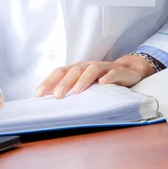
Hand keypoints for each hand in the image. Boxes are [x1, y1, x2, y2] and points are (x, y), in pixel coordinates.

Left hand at [35, 55, 155, 98]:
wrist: (129, 71)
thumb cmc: (102, 80)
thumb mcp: (86, 84)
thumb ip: (72, 90)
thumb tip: (52, 102)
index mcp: (78, 69)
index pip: (60, 72)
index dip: (49, 81)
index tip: (38, 94)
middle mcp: (88, 66)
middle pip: (74, 70)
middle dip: (64, 83)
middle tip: (57, 96)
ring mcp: (104, 67)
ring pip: (92, 69)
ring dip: (83, 79)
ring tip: (77, 91)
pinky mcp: (119, 72)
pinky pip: (113, 73)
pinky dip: (108, 77)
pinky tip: (103, 84)